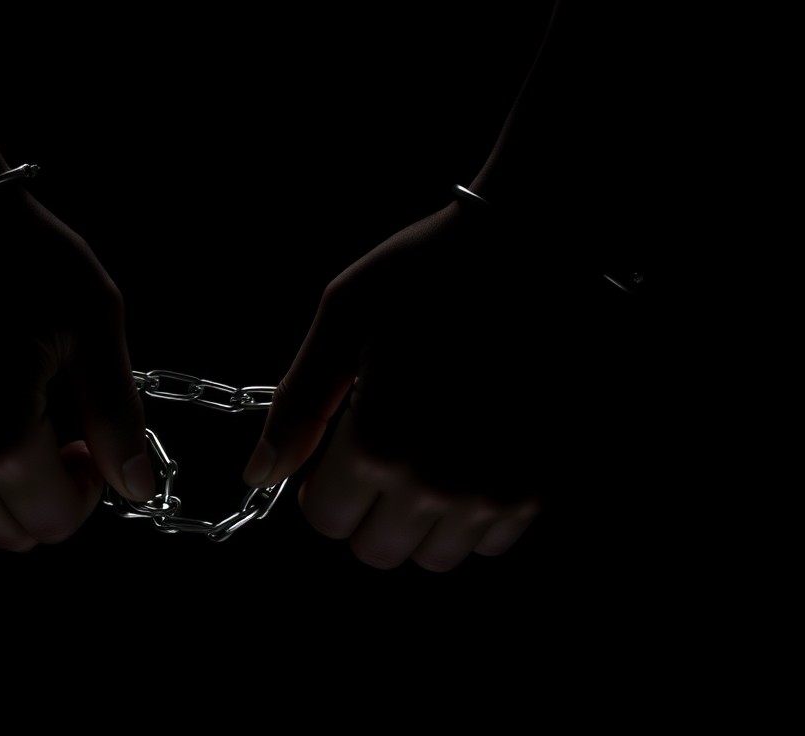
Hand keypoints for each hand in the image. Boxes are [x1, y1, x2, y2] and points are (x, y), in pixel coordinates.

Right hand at [0, 190, 154, 550]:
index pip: (56, 523)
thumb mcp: (91, 325)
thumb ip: (118, 416)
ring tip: (15, 412)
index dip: (89, 489)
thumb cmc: (18, 253)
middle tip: (61, 429)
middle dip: (47, 494)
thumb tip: (138, 485)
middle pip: (9, 532)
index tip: (89, 439)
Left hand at [244, 201, 558, 569]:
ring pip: (435, 555)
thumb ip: (298, 402)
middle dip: (367, 506)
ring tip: (431, 451)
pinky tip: (474, 455)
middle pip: (377, 549)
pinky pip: (491, 541)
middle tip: (384, 445)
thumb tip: (260, 472)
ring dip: (421, 519)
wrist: (543, 248)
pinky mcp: (542, 489)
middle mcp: (437, 486)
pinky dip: (475, 514)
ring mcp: (496, 494)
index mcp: (378, 444)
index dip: (324, 479)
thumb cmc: (432, 269)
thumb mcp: (345, 317)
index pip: (326, 518)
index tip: (344, 438)